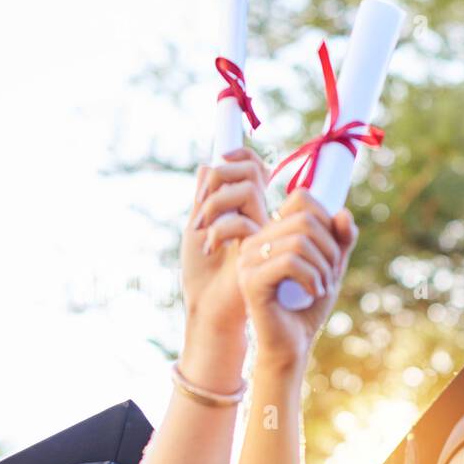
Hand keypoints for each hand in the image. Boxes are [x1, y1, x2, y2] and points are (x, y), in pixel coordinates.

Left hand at [181, 148, 269, 332]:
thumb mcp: (198, 227)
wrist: (210, 309)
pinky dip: (219, 228)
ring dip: (215, 202)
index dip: (238, 155)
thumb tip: (208, 163)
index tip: (217, 162)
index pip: (253, 166)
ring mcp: (265, 232)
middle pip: (251, 169)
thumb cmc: (203, 274)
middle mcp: (261, 216)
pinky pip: (242, 219)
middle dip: (218, 177)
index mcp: (248, 208)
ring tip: (203, 230)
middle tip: (201, 207)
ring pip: (247, 188)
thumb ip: (206, 198)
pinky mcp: (264, 249)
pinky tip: (211, 248)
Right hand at [237, 189, 357, 371]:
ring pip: (300, 240)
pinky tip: (314, 293)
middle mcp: (256, 240)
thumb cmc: (308, 306)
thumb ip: (340, 239)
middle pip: (305, 218)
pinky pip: (290, 261)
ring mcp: (249, 259)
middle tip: (330, 274)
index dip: (327, 220)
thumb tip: (344, 212)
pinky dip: (312, 277)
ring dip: (323, 267)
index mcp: (272, 232)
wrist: (292, 345)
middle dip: (330, 248)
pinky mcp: (251, 280)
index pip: (301, 198)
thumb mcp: (331, 267)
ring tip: (322, 286)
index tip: (331, 252)